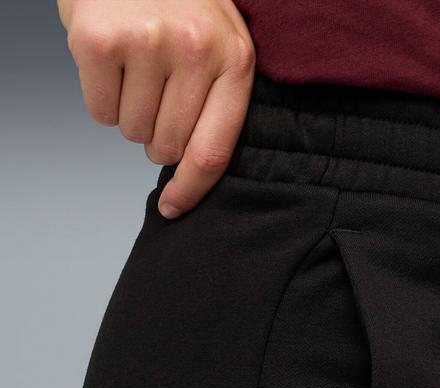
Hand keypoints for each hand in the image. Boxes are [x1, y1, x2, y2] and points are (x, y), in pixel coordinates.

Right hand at [57, 0, 255, 218]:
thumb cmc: (181, 5)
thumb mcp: (221, 45)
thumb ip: (217, 102)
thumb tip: (191, 169)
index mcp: (234, 61)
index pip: (212, 151)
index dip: (191, 190)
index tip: (174, 209)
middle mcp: (195, 50)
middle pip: (167, 147)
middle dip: (158, 137)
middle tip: (157, 96)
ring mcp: (146, 42)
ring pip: (132, 133)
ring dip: (131, 115)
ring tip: (137, 71)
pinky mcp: (100, 40)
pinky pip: (100, 113)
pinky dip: (103, 99)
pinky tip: (114, 65)